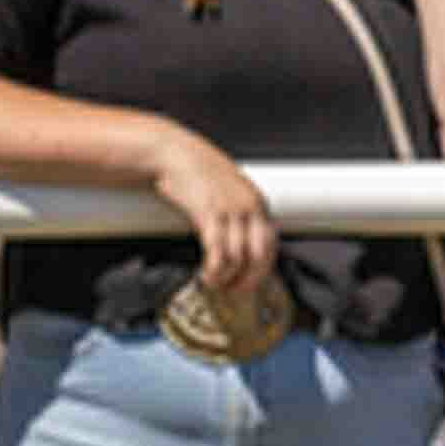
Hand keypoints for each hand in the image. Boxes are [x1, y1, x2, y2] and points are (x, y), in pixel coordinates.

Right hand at [145, 126, 273, 294]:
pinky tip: (207, 276)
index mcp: (258, 203)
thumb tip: (239, 242)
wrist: (173, 153)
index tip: (252, 282)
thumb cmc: (197, 173)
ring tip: (215, 284)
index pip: (271, 244)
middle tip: (236, 292)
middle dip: (250, 279)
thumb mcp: (228, 191)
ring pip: (238, 256)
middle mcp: (250, 207)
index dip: (263, 268)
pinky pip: (217, 250)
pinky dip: (215, 269)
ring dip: (227, 278)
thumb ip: (238, 213)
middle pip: (260, 254)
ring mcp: (230, 210)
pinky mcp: (208, 213)